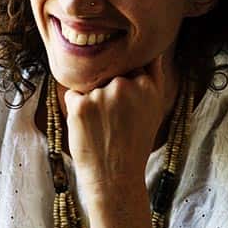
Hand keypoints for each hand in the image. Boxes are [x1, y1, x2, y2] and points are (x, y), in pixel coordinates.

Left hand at [63, 53, 170, 198]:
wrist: (115, 176)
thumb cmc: (134, 143)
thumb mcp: (154, 109)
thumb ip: (152, 77)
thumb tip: (150, 51)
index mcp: (147, 84)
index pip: (129, 66)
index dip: (124, 83)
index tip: (125, 104)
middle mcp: (125, 85)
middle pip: (107, 74)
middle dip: (106, 91)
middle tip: (113, 121)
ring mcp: (101, 94)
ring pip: (89, 85)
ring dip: (91, 100)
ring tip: (102, 126)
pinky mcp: (80, 105)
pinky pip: (73, 96)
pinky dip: (76, 109)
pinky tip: (89, 128)